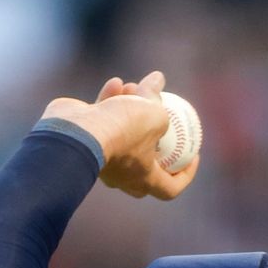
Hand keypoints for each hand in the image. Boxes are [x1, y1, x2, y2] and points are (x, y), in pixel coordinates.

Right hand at [41, 70, 199, 200]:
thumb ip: (157, 99)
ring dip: (130, 108)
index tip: (192, 155)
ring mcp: (102, 159)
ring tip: (134, 87)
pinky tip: (116, 83)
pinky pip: (102, 121)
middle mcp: (122, 175)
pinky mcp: (84, 140)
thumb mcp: (152, 113)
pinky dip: (110, 102)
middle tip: (161, 115)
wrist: (75, 132)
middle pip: (146, 158)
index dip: (185, 174)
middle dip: (154, 133)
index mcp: (144, 180)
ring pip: (122, 133)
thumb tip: (158, 80)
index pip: (170, 188)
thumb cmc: (121, 130)